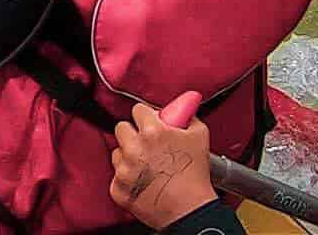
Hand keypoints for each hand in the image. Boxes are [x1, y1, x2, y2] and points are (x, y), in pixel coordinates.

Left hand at [111, 99, 216, 229]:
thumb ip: (189, 117)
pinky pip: (117, 176)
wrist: (190, 211)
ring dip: (128, 156)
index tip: (150, 123)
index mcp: (152, 132)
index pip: (137, 110)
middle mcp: (134, 148)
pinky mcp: (118, 188)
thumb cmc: (196, 177)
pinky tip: (143, 181)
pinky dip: (127, 178)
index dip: (146, 116)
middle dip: (133, 133)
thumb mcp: (200, 137)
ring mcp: (124, 169)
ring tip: (147, 166)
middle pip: (121, 128)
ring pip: (117, 152)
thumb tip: (186, 106)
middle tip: (147, 144)